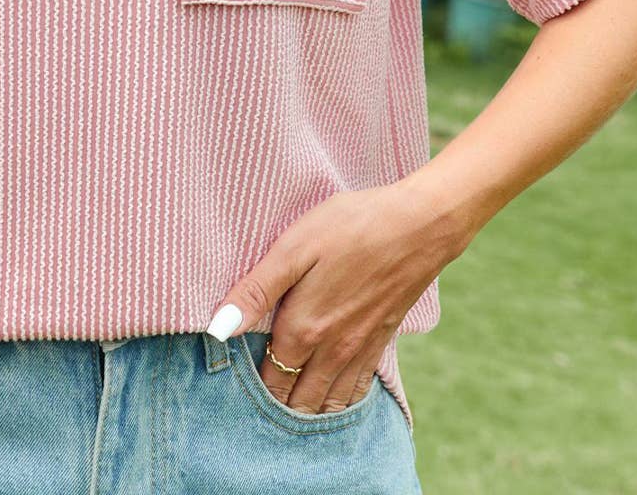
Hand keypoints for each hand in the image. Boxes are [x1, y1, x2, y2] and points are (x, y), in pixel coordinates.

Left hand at [206, 178, 468, 414]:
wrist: (418, 225)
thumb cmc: (350, 227)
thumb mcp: (294, 249)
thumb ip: (256, 291)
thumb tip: (218, 329)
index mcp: (303, 329)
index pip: (270, 379)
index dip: (252, 386)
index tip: (235, 387)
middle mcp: (332, 351)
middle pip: (299, 400)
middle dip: (278, 405)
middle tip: (258, 402)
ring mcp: (360, 350)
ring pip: (330, 403)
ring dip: (309, 410)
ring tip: (289, 406)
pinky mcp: (382, 341)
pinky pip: (358, 391)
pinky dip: (341, 402)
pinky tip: (332, 397)